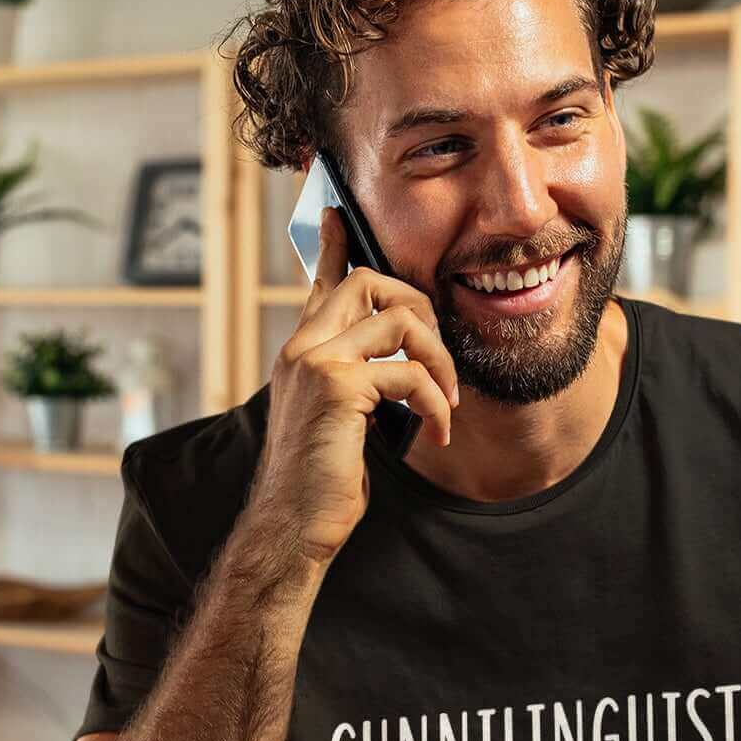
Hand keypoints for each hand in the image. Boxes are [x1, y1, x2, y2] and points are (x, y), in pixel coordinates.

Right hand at [251, 205, 458, 564]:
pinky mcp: (337, 387)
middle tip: (442, 359)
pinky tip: (437, 434)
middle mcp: (302, 347)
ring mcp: (314, 362)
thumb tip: (400, 370)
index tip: (337, 213)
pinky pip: (410, 373)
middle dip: (423, 310)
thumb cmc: (322, 483)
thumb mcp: (342, 423)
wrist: (293, 527)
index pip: (321, 284)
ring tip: (447, 407)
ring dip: (440, 364)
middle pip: (371, 282)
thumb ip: (360, 385)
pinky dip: (436, 404)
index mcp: (301, 352)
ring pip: (400, 321)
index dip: (333, 247)